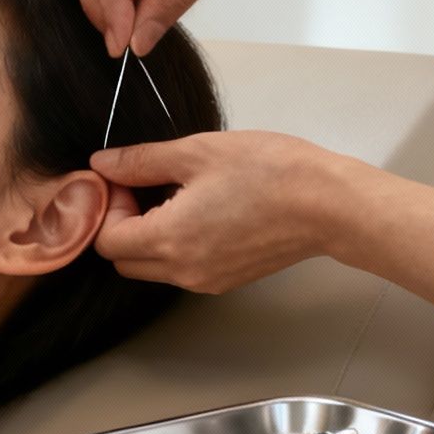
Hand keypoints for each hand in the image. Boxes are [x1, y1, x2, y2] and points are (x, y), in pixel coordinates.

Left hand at [90, 130, 342, 292]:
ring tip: (179, 195)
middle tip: (148, 187)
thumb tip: (102, 164)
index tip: (130, 180)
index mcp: (170, 241)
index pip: (106, 240)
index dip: (110, 207)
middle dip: (123, 225)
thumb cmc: (271, 172)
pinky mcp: (226, 280)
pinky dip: (176, 245)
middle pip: (122, 260)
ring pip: (151, 267)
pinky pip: (181, 269)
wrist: (331, 204)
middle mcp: (183, 271)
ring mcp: (206, 280)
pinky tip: (202, 211)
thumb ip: (140, 161)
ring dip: (149, 235)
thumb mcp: (196, 152)